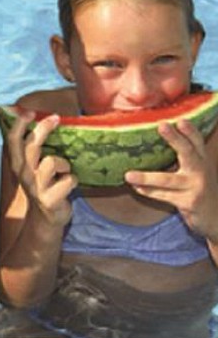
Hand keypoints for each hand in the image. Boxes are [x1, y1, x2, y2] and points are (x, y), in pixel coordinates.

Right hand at [6, 109, 75, 226]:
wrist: (46, 220)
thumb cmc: (44, 186)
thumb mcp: (33, 167)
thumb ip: (35, 148)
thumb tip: (46, 120)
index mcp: (18, 164)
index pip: (12, 140)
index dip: (18, 124)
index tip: (29, 111)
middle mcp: (24, 174)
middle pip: (31, 146)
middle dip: (43, 129)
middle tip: (55, 117)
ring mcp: (36, 187)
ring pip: (51, 162)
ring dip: (63, 163)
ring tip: (65, 170)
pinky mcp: (50, 199)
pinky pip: (68, 181)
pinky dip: (73, 181)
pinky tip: (69, 186)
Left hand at [125, 120, 217, 239]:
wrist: (215, 218)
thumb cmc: (197, 189)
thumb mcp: (194, 171)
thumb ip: (181, 157)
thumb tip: (148, 141)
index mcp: (202, 160)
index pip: (197, 141)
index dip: (190, 131)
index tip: (179, 120)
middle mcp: (201, 171)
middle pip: (188, 152)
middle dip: (175, 139)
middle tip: (162, 126)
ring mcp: (196, 188)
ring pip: (168, 179)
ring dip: (146, 177)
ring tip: (128, 175)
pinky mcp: (189, 203)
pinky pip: (164, 196)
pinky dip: (149, 191)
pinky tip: (136, 188)